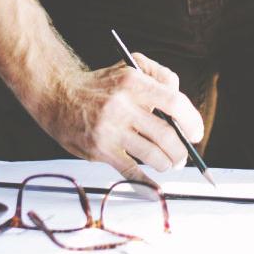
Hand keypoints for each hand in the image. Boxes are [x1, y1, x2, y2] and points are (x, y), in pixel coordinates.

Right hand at [32, 52, 204, 178]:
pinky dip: (147, 182)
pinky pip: (130, 172)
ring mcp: (109, 130)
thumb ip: (161, 76)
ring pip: (152, 155)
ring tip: (169, 163)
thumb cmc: (101, 84)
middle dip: (181, 149)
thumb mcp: (130, 67)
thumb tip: (181, 105)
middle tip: (183, 155)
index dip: (192, 121)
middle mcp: (121, 106)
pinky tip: (155, 186)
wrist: (58, 95)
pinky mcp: (99, 150)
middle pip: (166, 134)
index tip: (196, 133)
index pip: (174, 103)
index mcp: (133, 83)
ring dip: (167, 163)